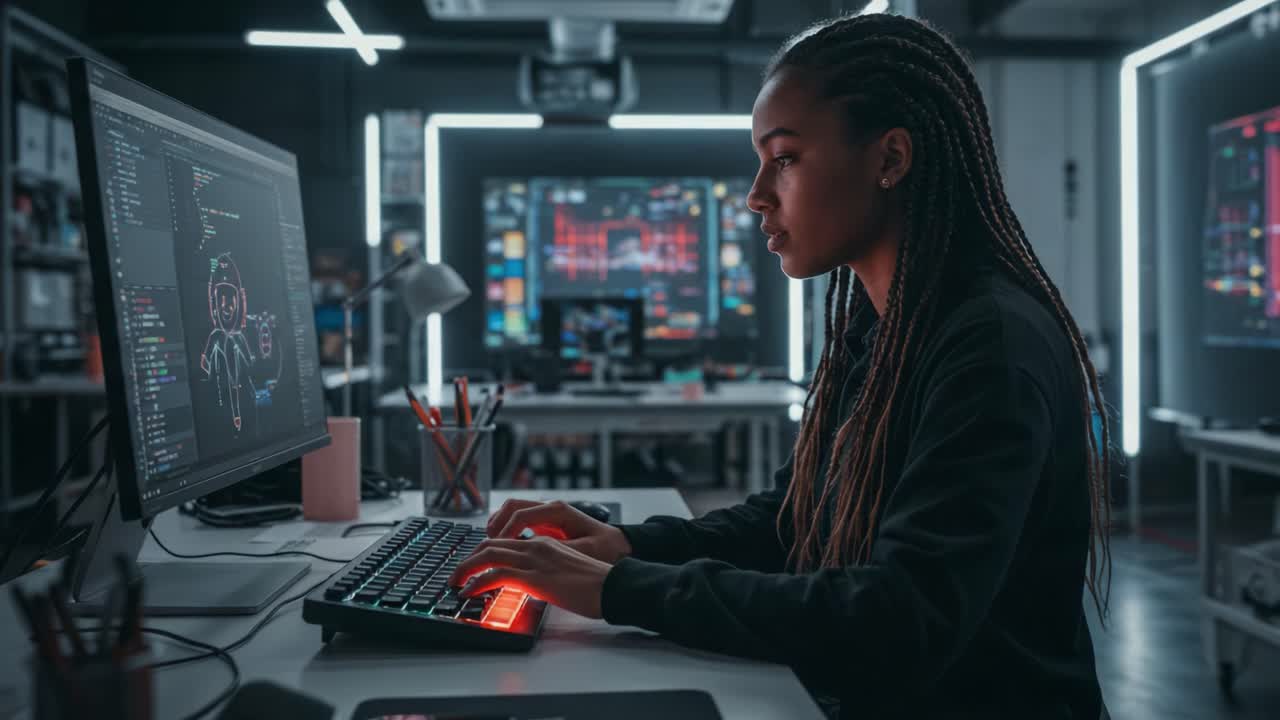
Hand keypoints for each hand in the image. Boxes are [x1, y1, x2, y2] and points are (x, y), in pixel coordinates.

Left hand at [448, 536, 612, 618]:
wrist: (614, 586)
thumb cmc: (597, 584)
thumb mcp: (567, 572)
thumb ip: (546, 573)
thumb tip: (531, 585)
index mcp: (545, 542)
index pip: (505, 540)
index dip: (483, 551)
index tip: (472, 564)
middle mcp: (537, 545)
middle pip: (491, 544)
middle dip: (468, 558)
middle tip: (456, 573)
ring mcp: (535, 559)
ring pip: (488, 555)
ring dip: (466, 568)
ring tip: (455, 582)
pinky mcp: (535, 576)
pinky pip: (496, 575)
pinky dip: (476, 582)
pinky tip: (468, 592)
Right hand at [486, 499, 630, 563]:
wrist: (619, 546)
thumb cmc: (606, 549)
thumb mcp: (585, 552)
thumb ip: (560, 552)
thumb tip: (535, 556)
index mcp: (559, 511)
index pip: (521, 514)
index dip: (505, 532)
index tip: (496, 548)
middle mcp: (551, 508)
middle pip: (512, 506)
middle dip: (496, 525)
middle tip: (486, 546)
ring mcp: (547, 514)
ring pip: (513, 510)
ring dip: (499, 525)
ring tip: (490, 545)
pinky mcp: (545, 524)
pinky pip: (519, 520)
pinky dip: (507, 529)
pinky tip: (503, 546)